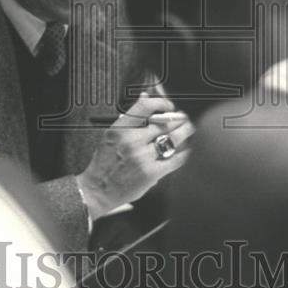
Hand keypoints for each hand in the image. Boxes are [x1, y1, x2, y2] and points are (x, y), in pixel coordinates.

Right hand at [77, 93, 193, 221]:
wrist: (99, 189)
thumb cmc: (104, 163)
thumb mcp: (111, 135)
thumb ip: (129, 118)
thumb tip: (144, 98)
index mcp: (120, 129)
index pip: (145, 107)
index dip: (161, 103)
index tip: (168, 105)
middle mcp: (132, 141)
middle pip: (164, 123)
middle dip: (178, 118)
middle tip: (183, 118)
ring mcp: (143, 157)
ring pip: (173, 139)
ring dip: (185, 132)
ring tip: (188, 129)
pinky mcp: (151, 173)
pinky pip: (175, 159)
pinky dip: (184, 153)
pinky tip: (187, 150)